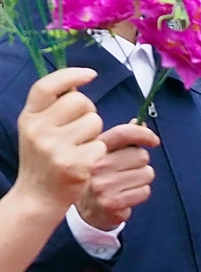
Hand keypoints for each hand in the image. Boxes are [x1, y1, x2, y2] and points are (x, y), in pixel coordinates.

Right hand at [15, 68, 107, 220]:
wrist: (38, 196)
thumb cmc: (44, 158)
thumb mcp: (38, 130)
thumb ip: (52, 108)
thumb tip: (79, 81)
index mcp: (29, 118)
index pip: (46, 86)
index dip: (70, 75)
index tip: (90, 74)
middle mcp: (38, 130)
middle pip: (81, 102)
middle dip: (88, 112)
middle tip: (79, 130)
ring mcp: (55, 148)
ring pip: (95, 122)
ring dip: (94, 133)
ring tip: (79, 147)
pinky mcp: (74, 164)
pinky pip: (100, 145)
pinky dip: (97, 153)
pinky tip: (83, 162)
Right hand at [74, 122, 160, 230]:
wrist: (88, 210)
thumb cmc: (101, 178)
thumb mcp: (106, 155)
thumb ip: (124, 139)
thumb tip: (139, 122)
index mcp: (94, 150)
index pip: (124, 133)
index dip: (144, 134)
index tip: (153, 140)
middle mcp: (95, 165)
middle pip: (141, 155)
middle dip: (140, 164)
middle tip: (126, 172)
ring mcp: (102, 185)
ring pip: (146, 174)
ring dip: (141, 180)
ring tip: (125, 184)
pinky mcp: (111, 202)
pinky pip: (144, 191)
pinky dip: (140, 194)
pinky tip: (126, 196)